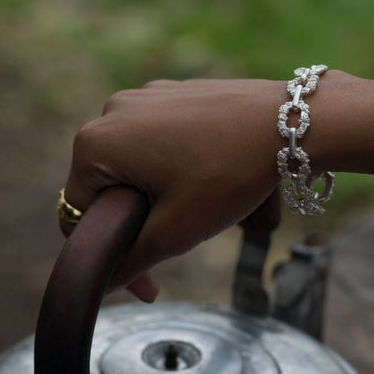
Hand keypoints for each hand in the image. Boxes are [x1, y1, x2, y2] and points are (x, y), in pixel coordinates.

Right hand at [61, 79, 285, 299]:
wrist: (292, 122)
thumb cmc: (229, 173)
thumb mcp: (174, 232)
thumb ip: (128, 261)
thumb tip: (102, 282)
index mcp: (95, 144)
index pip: (80, 215)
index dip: (109, 257)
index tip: (150, 283)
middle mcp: (112, 111)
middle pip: (114, 188)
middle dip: (148, 221)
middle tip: (189, 238)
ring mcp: (147, 96)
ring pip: (146, 165)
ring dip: (173, 197)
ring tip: (218, 206)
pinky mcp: (179, 91)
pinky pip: (170, 140)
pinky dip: (190, 168)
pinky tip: (226, 179)